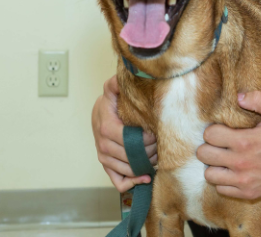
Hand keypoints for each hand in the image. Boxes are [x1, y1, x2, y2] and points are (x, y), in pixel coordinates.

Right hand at [92, 75, 157, 191]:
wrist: (100, 112)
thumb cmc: (111, 102)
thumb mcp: (112, 89)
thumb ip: (115, 83)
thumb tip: (119, 78)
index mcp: (105, 126)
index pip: (125, 139)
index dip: (142, 139)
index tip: (154, 133)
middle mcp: (102, 144)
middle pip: (127, 155)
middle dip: (147, 152)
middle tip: (160, 146)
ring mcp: (103, 156)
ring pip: (125, 169)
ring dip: (143, 166)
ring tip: (157, 159)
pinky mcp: (106, 164)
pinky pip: (117, 180)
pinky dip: (131, 182)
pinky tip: (145, 177)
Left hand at [196, 91, 260, 198]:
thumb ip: (257, 99)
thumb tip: (238, 96)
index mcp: (245, 141)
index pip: (210, 135)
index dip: (213, 129)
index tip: (221, 129)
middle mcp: (241, 163)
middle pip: (204, 154)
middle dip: (209, 146)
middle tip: (219, 143)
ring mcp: (244, 180)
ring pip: (209, 174)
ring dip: (214, 165)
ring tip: (224, 158)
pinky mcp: (249, 192)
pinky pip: (222, 189)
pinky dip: (223, 180)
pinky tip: (233, 171)